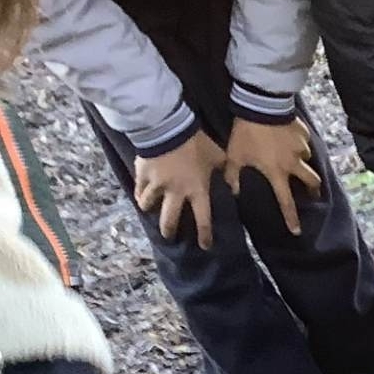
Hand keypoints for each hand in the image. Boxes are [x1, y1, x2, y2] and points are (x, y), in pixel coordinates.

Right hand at [133, 131, 225, 249]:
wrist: (168, 127)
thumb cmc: (196, 142)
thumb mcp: (218, 156)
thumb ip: (227, 172)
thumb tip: (235, 188)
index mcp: (196, 190)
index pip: (202, 219)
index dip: (204, 235)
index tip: (205, 246)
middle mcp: (176, 192)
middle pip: (169, 219)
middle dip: (169, 230)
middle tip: (169, 236)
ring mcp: (156, 184)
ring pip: (148, 204)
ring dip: (149, 209)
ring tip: (148, 210)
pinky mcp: (142, 173)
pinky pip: (138, 188)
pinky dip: (138, 193)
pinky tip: (139, 195)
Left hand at [222, 118, 322, 235]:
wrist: (260, 105)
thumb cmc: (246, 133)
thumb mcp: (235, 155)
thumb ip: (233, 174)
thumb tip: (234, 190)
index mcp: (277, 172)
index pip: (286, 201)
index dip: (291, 217)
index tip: (297, 230)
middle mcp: (294, 163)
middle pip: (312, 182)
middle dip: (314, 189)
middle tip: (313, 192)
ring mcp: (301, 147)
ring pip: (308, 159)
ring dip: (303, 161)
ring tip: (296, 157)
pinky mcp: (303, 132)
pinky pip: (305, 141)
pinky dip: (300, 143)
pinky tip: (292, 138)